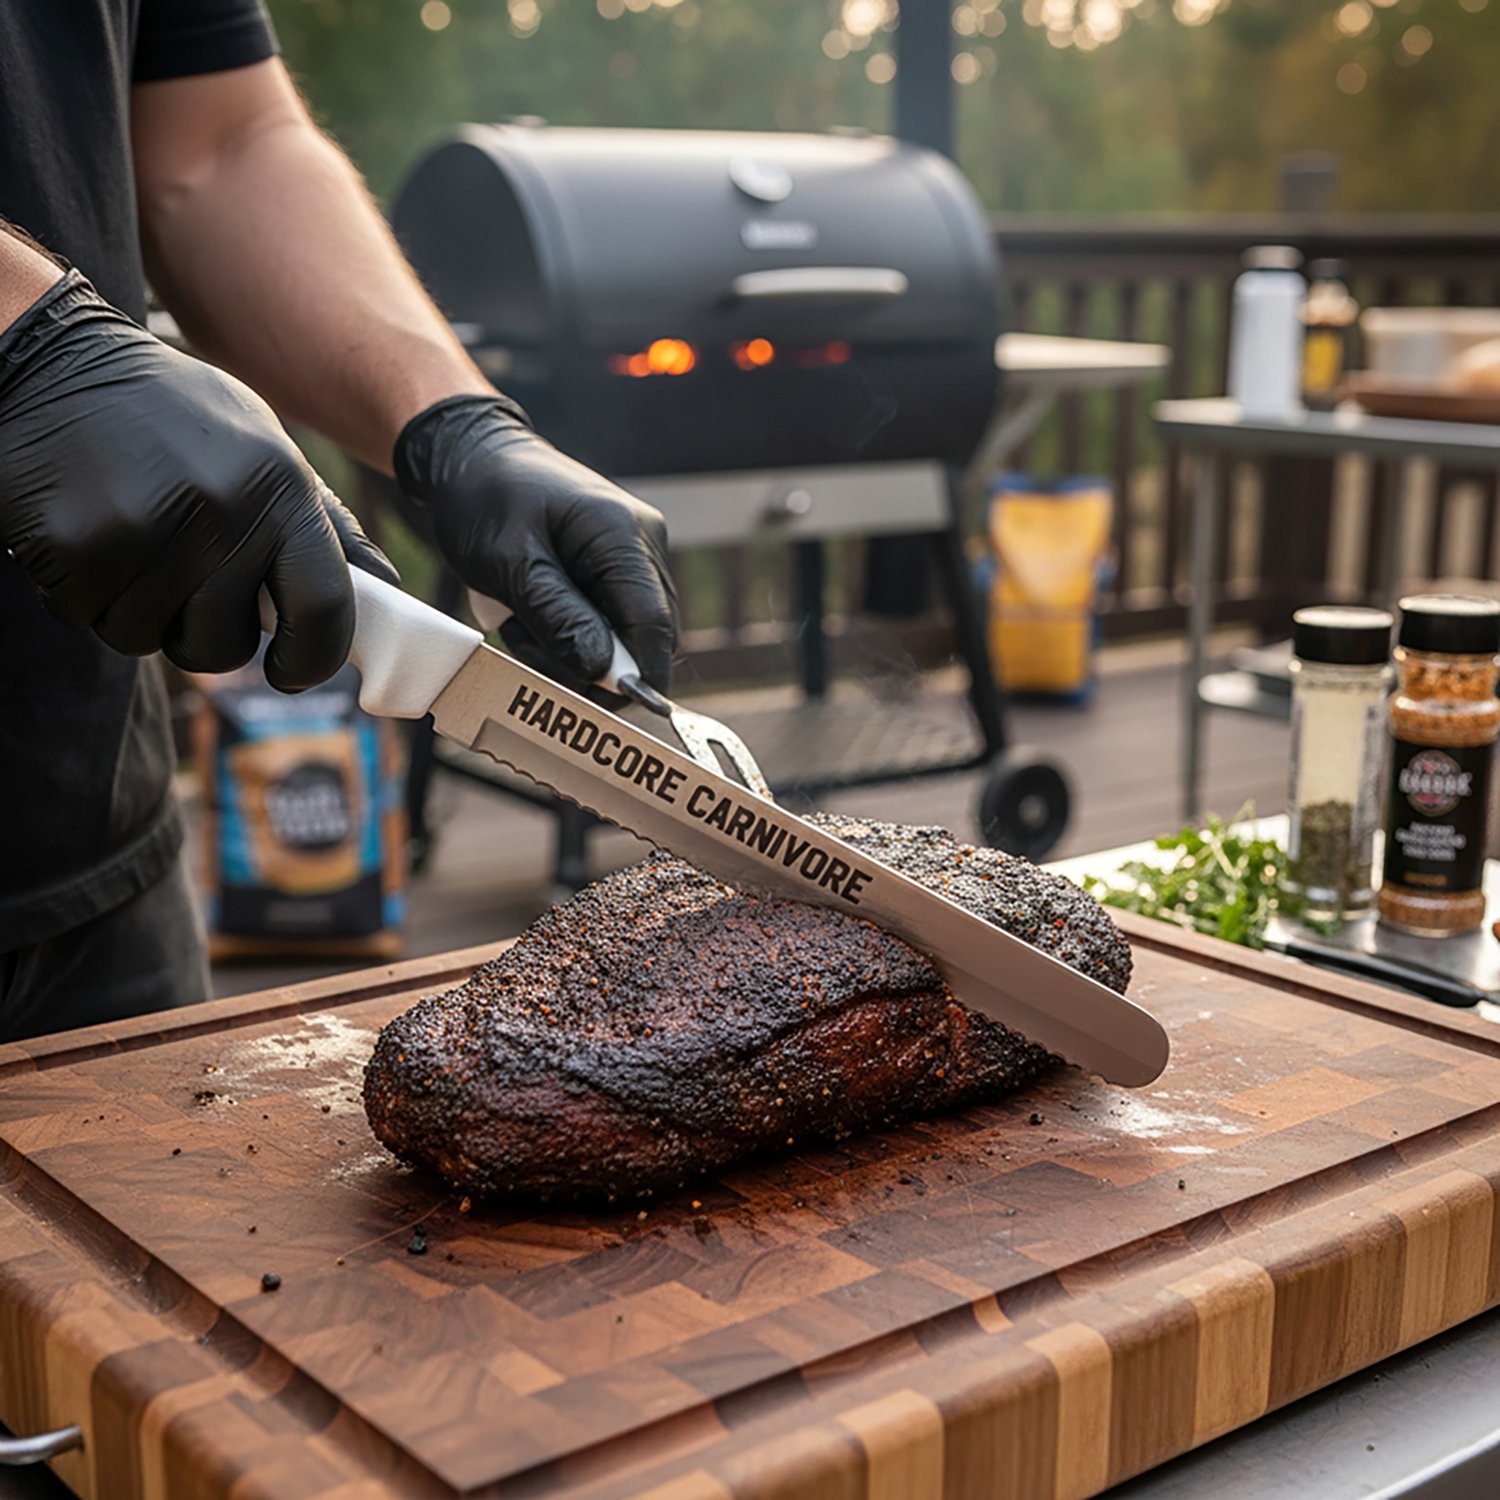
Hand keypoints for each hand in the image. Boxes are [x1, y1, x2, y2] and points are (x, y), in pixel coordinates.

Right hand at [0, 272, 395, 690]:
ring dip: (137, 611)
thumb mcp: (262, 444)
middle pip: (226, 644)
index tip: (291, 672)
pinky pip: (91, 619)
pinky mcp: (78, 547)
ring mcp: (147, 530)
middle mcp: (222, 511)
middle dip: (202, 632)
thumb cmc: (169, 415)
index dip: (315, 659)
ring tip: (128, 542)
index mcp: (280, 488)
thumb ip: (321, 523)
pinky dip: (84, 594)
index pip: (326, 606)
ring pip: (151, 640)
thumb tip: (385, 588)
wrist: (49, 362)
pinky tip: (85, 535)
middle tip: (181, 578)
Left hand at [393, 394, 677, 692]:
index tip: (596, 710)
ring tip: (520, 628)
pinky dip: (573, 635)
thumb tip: (601, 670)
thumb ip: (558, 616)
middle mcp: (643, 543)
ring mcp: (633, 553)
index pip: (653, 625)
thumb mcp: (511, 562)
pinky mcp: (615, 565)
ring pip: (627, 633)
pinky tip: (532, 619)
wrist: (472, 454)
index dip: (634, 676)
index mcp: (623, 535)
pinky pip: (609, 618)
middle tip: (528, 655)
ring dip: (578, 651)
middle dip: (594, 665)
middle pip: (647, 635)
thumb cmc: (484, 497)